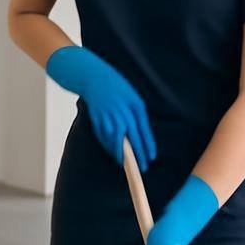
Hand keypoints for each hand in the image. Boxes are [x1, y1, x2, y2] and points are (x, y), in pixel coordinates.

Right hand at [45, 46, 155, 169]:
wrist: (94, 77)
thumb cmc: (118, 87)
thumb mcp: (133, 98)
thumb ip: (138, 116)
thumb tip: (142, 135)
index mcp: (134, 106)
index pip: (143, 130)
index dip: (147, 145)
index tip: (151, 158)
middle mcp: (122, 112)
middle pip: (131, 139)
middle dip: (136, 155)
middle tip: (141, 167)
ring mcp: (108, 116)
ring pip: (115, 140)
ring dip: (119, 153)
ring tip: (124, 163)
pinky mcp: (97, 119)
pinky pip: (103, 136)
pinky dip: (108, 145)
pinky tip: (113, 151)